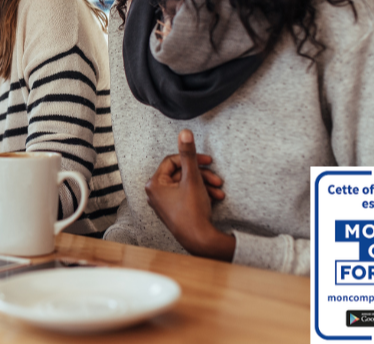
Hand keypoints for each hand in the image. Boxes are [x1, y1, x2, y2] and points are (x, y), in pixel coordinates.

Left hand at [145, 130, 234, 260]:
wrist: (200, 240)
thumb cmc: (192, 211)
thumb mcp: (192, 179)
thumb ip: (189, 154)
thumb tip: (184, 132)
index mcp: (154, 184)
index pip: (173, 161)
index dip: (192, 159)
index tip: (207, 161)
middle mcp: (155, 193)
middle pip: (181, 173)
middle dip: (201, 175)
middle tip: (216, 179)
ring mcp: (164, 203)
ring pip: (186, 184)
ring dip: (204, 185)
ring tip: (218, 190)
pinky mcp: (173, 210)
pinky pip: (186, 195)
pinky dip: (200, 194)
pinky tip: (215, 198)